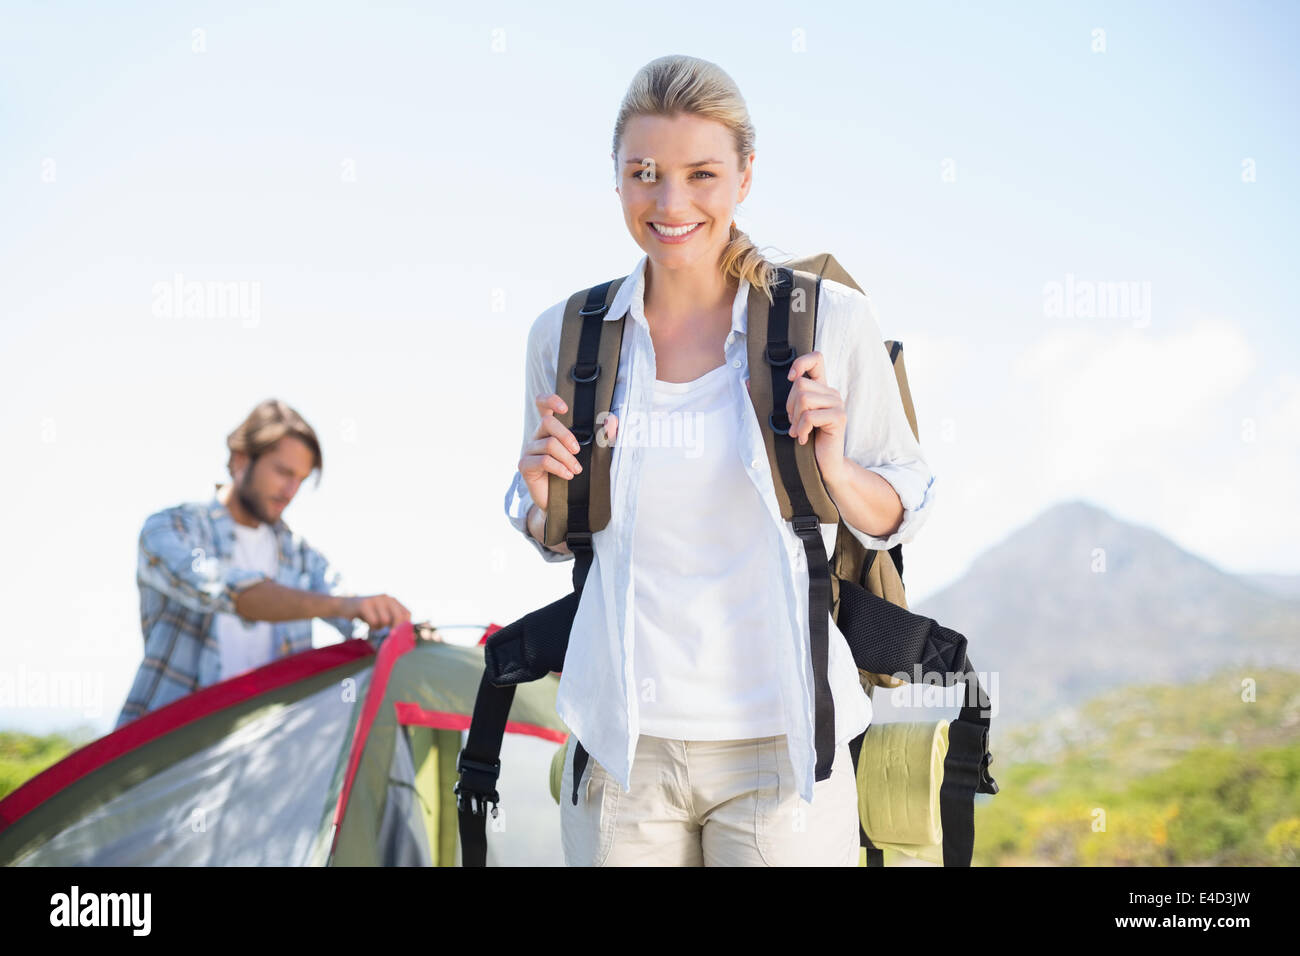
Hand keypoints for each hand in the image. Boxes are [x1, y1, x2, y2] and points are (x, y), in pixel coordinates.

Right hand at [341, 594, 410, 630]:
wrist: (345, 605)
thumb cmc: (367, 614)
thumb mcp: (382, 615)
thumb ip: (392, 621)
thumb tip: (404, 637)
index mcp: (393, 600)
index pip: (407, 614)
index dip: (404, 626)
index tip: (398, 635)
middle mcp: (386, 597)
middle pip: (399, 616)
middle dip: (394, 629)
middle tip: (388, 635)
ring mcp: (376, 599)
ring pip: (385, 620)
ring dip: (379, 627)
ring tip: (373, 623)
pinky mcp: (365, 604)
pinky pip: (373, 621)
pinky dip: (370, 626)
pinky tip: (366, 621)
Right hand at [518, 392, 616, 510]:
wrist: (562, 502)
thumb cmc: (575, 472)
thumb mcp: (592, 453)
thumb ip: (603, 436)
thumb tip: (612, 420)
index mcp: (550, 428)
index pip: (542, 404)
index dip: (550, 400)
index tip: (564, 408)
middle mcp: (537, 436)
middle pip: (547, 422)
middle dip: (566, 435)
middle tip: (577, 450)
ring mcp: (529, 450)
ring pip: (549, 444)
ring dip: (567, 458)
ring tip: (576, 470)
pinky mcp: (525, 465)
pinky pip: (543, 461)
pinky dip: (559, 468)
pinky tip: (568, 475)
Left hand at [785, 350, 846, 481]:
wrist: (823, 465)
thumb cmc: (804, 441)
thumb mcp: (788, 417)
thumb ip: (773, 399)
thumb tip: (747, 382)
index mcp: (820, 388)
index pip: (816, 359)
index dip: (801, 363)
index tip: (790, 378)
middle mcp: (831, 392)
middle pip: (800, 384)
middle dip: (789, 406)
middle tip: (793, 423)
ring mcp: (837, 404)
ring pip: (804, 398)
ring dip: (795, 419)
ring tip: (798, 431)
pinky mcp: (838, 417)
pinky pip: (810, 415)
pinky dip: (801, 429)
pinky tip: (803, 438)